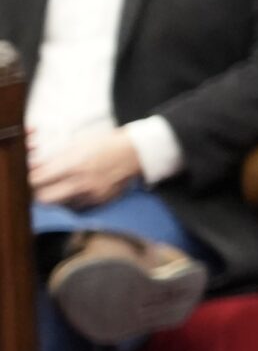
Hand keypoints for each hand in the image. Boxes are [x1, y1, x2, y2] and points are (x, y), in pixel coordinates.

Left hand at [29, 126, 143, 207]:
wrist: (136, 153)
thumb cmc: (106, 144)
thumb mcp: (78, 144)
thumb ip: (55, 158)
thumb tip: (35, 166)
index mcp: (74, 165)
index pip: (38, 180)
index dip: (29, 179)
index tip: (28, 176)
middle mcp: (82, 183)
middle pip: (45, 199)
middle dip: (38, 192)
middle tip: (38, 185)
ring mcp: (91, 195)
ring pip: (60, 204)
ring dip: (55, 197)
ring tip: (58, 186)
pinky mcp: (100, 202)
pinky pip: (77, 206)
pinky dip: (71, 200)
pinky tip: (75, 190)